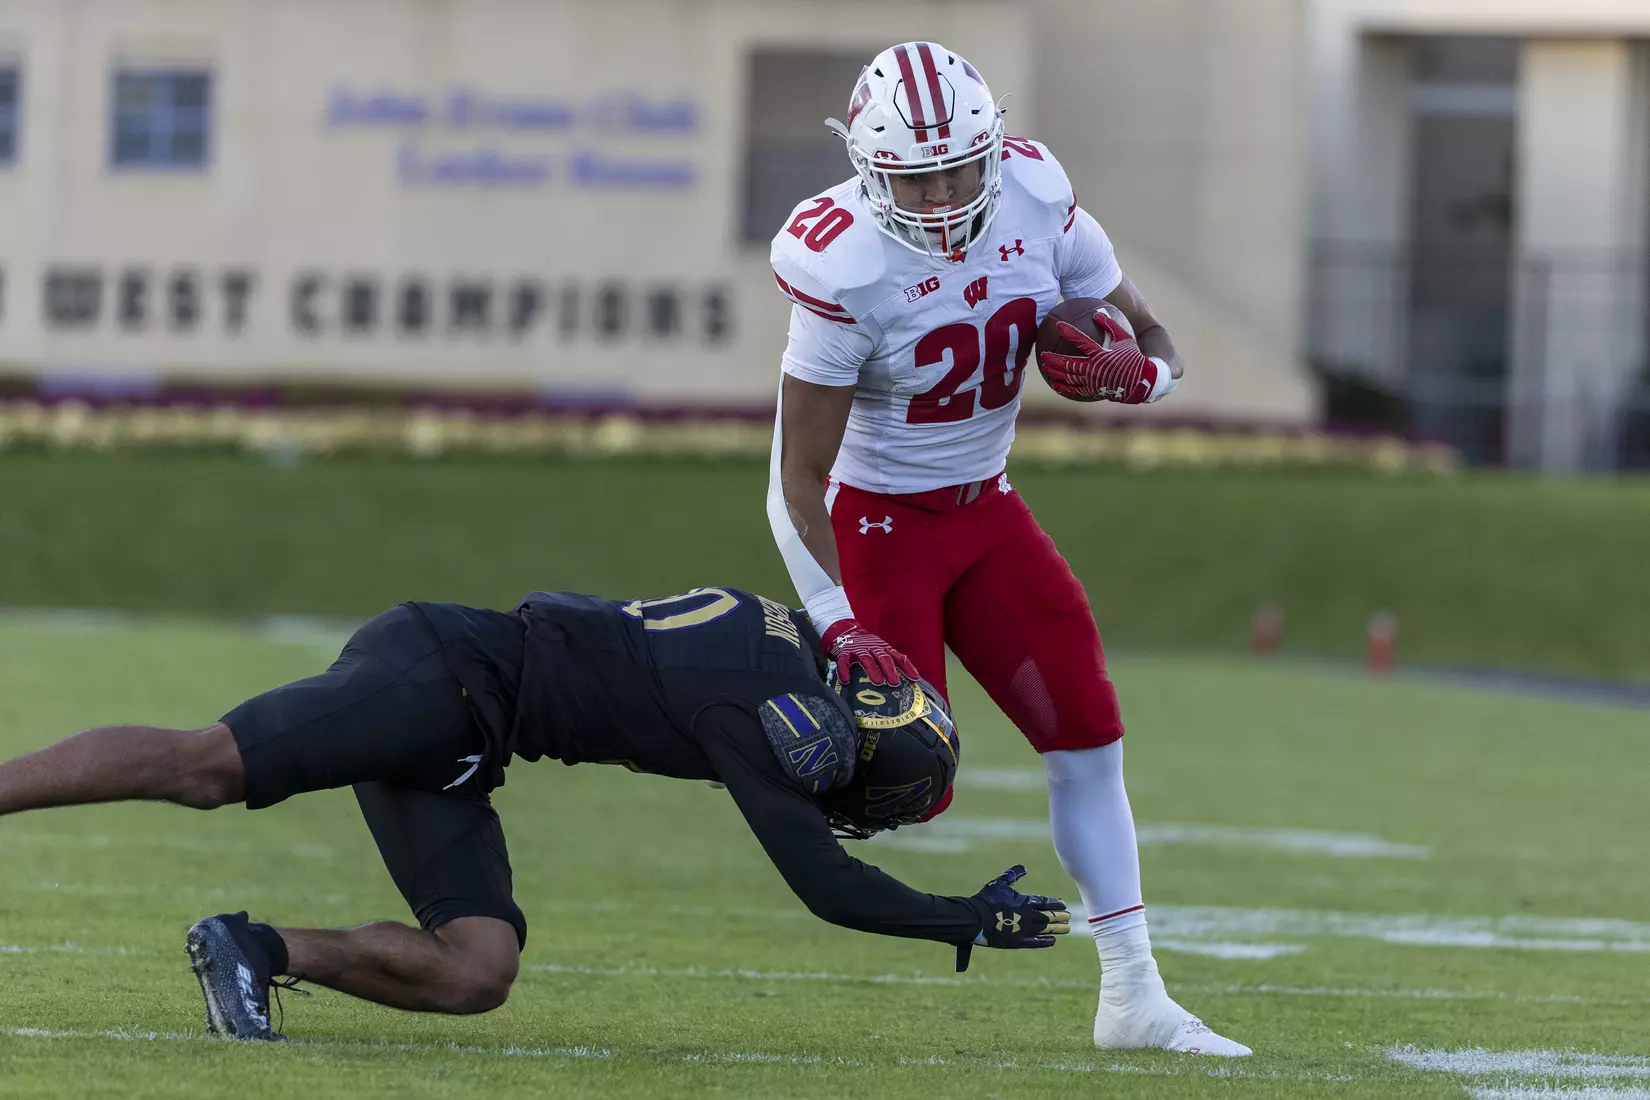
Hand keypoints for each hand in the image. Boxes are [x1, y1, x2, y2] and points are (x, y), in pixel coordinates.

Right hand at [821, 619, 919, 685]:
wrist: (844, 630)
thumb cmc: (864, 644)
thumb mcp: (879, 648)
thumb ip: (889, 660)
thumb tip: (905, 678)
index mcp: (883, 647)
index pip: (898, 657)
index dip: (907, 667)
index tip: (915, 678)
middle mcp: (872, 647)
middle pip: (883, 658)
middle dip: (890, 670)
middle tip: (895, 683)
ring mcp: (858, 649)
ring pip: (866, 659)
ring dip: (873, 671)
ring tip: (878, 682)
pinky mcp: (844, 652)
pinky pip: (844, 662)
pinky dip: (844, 671)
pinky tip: (846, 681)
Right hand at [955, 864, 1070, 971]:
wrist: (975, 919)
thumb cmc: (986, 899)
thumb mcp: (999, 883)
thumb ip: (1012, 875)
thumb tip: (1023, 867)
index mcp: (1023, 901)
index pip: (1044, 902)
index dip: (1055, 903)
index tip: (1063, 904)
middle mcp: (1027, 916)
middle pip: (1048, 916)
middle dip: (1059, 916)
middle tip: (1068, 916)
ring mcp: (1023, 929)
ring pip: (1045, 929)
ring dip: (1057, 928)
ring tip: (1067, 928)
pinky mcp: (1017, 941)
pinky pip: (1035, 942)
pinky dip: (1045, 941)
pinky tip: (1053, 941)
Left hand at [1039, 310, 1177, 403]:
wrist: (1143, 382)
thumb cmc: (1135, 358)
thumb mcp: (1126, 339)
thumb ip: (1111, 326)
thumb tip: (1098, 313)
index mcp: (1101, 355)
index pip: (1082, 341)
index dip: (1069, 332)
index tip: (1058, 325)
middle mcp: (1094, 369)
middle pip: (1069, 364)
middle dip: (1054, 359)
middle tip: (1044, 355)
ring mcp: (1093, 381)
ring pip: (1070, 377)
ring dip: (1056, 372)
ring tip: (1045, 368)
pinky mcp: (1093, 390)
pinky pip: (1076, 389)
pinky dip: (1065, 387)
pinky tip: (1056, 385)